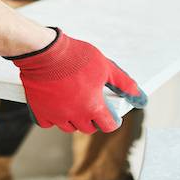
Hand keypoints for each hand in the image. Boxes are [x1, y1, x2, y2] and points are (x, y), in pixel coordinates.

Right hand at [6, 28, 146, 133]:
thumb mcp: (106, 67)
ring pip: (68, 127)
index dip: (112, 120)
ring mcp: (55, 115)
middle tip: (92, 104)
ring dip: (74, 119)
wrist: (45, 51)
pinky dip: (53, 117)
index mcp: (92, 107)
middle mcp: (74, 115)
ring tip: (75, 102)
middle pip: (88, 128)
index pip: (108, 126)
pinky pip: (48, 123)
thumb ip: (124, 84)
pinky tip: (56, 105)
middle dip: (93, 119)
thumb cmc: (76, 57)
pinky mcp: (39, 110)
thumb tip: (140, 98)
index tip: (111, 115)